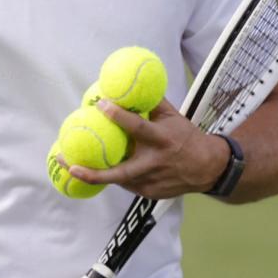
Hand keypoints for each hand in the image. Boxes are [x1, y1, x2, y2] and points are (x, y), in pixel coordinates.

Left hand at [69, 99, 227, 198]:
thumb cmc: (186, 137)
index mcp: (161, 140)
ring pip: (117, 179)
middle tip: (68, 163)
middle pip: (120, 172)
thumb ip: (151, 103)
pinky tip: (94, 168)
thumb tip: (130, 84)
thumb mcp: (173, 117)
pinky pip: (125, 183)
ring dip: (93, 174)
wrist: (209, 168)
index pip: (137, 127)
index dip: (118, 116)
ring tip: (69, 165)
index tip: (100, 104)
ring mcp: (151, 182)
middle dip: (92, 172)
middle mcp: (154, 163)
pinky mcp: (149, 193)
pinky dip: (111, 175)